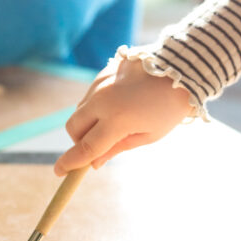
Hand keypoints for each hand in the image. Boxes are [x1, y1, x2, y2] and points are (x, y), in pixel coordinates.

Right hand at [53, 56, 193, 175]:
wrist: (180, 69)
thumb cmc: (169, 108)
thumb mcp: (148, 135)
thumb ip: (117, 148)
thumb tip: (94, 163)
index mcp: (117, 120)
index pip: (86, 148)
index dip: (70, 162)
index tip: (59, 171)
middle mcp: (103, 100)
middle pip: (73, 127)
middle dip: (79, 141)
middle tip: (97, 145)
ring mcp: (101, 84)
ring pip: (79, 110)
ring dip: (88, 122)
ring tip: (114, 122)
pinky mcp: (103, 73)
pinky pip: (90, 96)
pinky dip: (96, 106)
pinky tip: (118, 104)